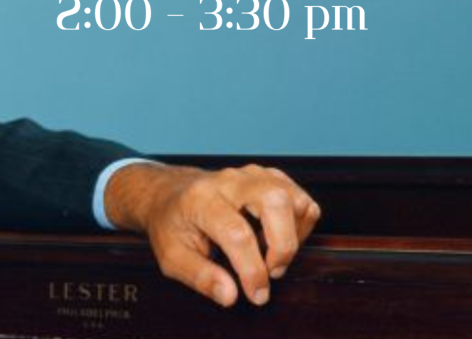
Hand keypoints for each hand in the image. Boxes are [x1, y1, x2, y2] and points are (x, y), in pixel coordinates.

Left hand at [104, 162, 320, 307]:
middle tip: (270, 272)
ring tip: (270, 254)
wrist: (170, 194)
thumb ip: (200, 276)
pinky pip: (302, 201)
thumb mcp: (172, 256)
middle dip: (283, 246)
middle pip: (276, 202)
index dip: (252, 270)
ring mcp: (253, 176)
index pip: (237, 232)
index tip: (256, 294)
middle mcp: (230, 181)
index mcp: (201, 199)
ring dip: (293, 237)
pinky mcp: (271, 179)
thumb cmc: (171, 224)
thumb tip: (230, 295)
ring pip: (295, 200)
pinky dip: (299, 226)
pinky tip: (275, 238)